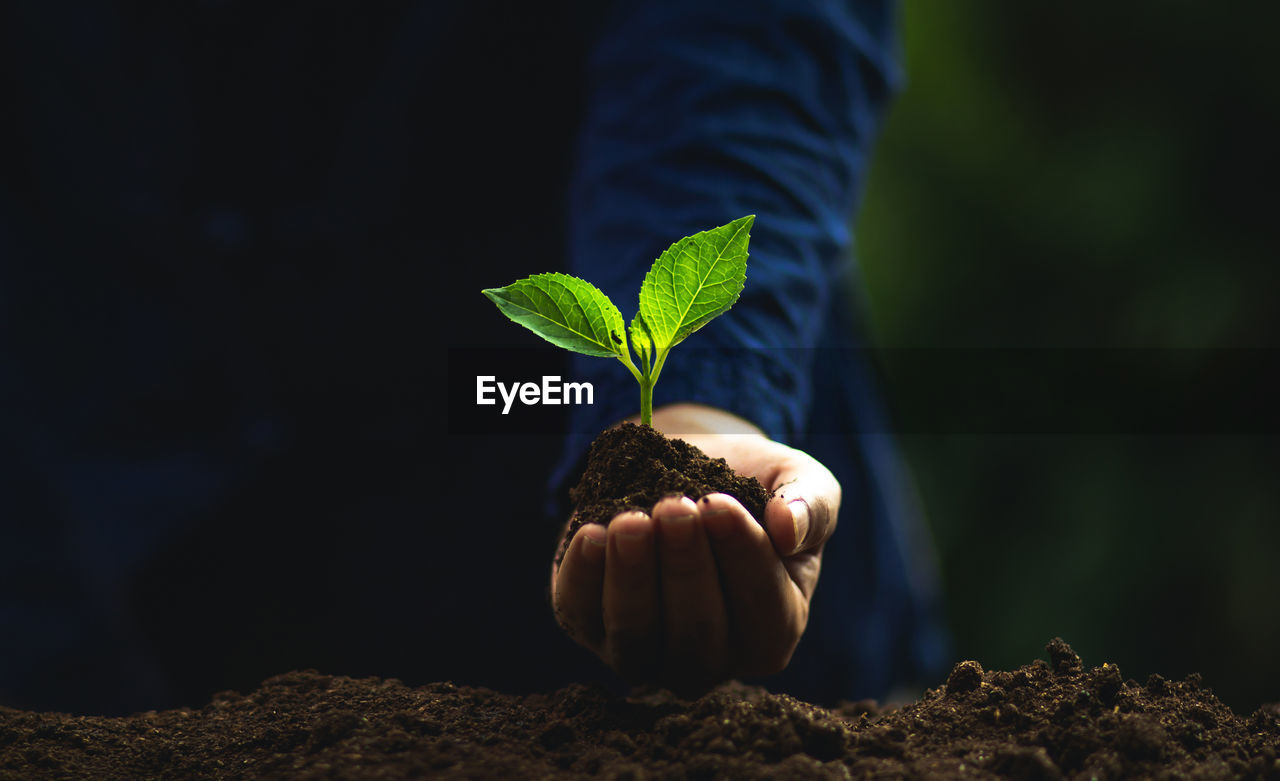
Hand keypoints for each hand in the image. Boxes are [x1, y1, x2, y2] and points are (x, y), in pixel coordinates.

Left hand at [550, 403, 840, 692]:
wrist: (687, 470)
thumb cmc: (752, 487)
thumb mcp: (798, 482)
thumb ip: (812, 504)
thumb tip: (790, 529)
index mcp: (773, 630)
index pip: (764, 613)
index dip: (742, 559)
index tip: (720, 504)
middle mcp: (711, 658)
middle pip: (698, 635)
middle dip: (685, 568)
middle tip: (675, 505)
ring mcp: (646, 651)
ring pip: (637, 637)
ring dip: (632, 578)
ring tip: (631, 520)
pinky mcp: (590, 626)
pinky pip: (581, 615)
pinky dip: (584, 578)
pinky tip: (591, 534)